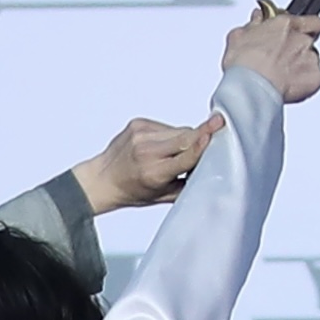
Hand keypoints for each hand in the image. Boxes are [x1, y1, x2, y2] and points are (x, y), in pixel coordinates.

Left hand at [81, 116, 210, 213]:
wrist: (102, 179)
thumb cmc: (133, 190)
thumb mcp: (164, 195)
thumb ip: (188, 183)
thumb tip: (212, 167)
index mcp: (154, 173)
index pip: (186, 155)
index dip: (203, 142)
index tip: (217, 127)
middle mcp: (146, 151)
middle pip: (186, 137)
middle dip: (201, 136)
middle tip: (216, 130)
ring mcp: (141, 134)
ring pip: (179, 130)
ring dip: (184, 139)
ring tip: (172, 153)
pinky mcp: (138, 123)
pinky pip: (167, 126)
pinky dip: (170, 135)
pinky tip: (161, 146)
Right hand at [222, 2, 319, 105]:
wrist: (251, 87)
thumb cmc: (243, 63)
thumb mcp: (239, 36)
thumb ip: (253, 24)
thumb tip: (258, 17)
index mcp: (285, 25)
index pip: (311, 21)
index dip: (307, 28)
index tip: (298, 33)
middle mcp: (302, 39)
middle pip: (309, 42)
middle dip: (298, 50)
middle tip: (282, 60)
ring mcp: (311, 58)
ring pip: (312, 60)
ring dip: (301, 66)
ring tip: (281, 77)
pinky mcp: (316, 77)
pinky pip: (315, 79)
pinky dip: (305, 83)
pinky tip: (290, 87)